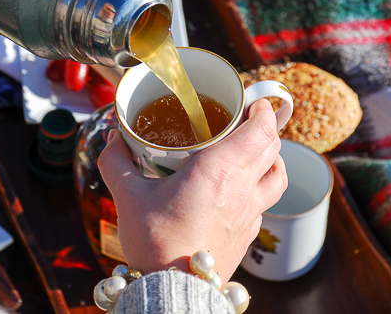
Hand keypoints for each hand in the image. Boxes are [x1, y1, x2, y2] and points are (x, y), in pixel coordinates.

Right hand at [98, 99, 286, 282]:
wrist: (173, 291)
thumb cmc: (155, 243)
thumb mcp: (128, 196)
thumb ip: (116, 162)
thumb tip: (112, 138)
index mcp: (218, 170)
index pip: (260, 130)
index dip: (262, 110)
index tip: (252, 100)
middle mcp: (242, 188)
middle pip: (273, 146)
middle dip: (265, 125)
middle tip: (247, 118)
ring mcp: (250, 212)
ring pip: (278, 174)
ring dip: (272, 156)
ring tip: (254, 150)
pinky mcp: (249, 233)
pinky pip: (267, 200)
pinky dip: (263, 184)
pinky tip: (242, 188)